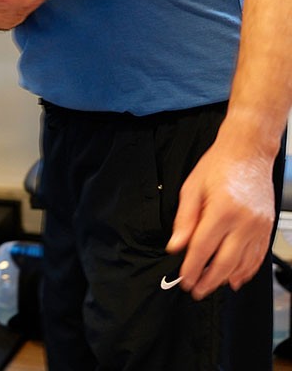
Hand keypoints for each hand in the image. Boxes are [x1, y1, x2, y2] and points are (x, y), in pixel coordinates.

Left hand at [166, 140, 275, 298]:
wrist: (247, 152)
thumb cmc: (217, 166)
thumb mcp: (192, 187)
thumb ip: (184, 219)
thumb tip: (175, 245)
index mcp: (222, 210)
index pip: (203, 248)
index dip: (192, 267)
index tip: (184, 279)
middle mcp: (244, 222)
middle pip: (225, 262)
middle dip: (208, 279)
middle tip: (196, 290)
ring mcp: (259, 227)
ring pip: (243, 263)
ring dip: (227, 279)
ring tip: (211, 286)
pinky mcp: (267, 228)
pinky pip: (258, 256)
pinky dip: (247, 271)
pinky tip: (236, 278)